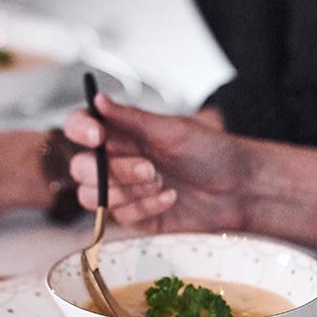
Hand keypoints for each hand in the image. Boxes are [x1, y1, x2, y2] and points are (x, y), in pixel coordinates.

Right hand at [64, 94, 247, 232]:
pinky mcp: (136, 217)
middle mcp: (116, 161)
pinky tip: (171, 198)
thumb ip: (131, 119)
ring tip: (162, 182)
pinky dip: (146, 206)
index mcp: (121, 133)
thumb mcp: (172, 131)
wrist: (238, 189)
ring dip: (127, 191)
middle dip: (113, 171)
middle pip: (82, 169)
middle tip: (150, 168)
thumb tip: (98, 98)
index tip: (98, 136)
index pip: (79, 128)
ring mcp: (124, 191)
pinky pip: (122, 216)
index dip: (81, 130)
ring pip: (93, 197)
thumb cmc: (210, 153)